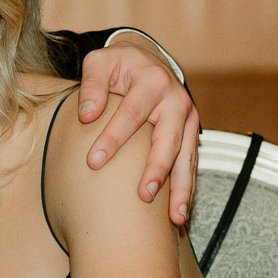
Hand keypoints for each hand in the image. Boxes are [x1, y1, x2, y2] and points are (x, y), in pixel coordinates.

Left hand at [76, 36, 198, 225]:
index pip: (131, 114)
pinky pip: (191, 163)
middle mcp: (176, 100)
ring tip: (175, 217)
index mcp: (152, 81)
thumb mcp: (100, 63)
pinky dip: (187, 187)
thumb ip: (92, 86)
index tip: (93, 162)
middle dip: (156, 170)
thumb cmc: (119, 64)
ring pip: (186, 157)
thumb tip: (86, 115)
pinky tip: (180, 210)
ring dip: (181, 188)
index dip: (112, 138)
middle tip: (143, 196)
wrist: (148, 60)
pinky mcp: (191, 133)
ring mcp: (188, 119)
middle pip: (167, 140)